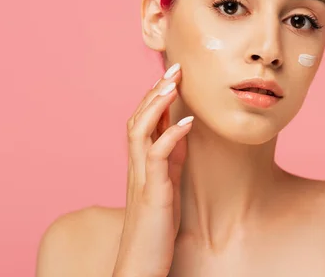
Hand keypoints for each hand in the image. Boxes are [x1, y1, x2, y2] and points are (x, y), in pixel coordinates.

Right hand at [113, 63, 192, 276]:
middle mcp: (137, 166)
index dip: (156, 97)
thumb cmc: (155, 228)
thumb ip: (171, 158)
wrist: (141, 264)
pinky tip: (187, 122)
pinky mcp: (152, 192)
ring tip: (173, 84)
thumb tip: (181, 132)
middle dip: (155, 91)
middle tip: (174, 68)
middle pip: (139, 118)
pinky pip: (159, 156)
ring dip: (157, 105)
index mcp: (141, 164)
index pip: (144, 122)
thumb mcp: (166, 185)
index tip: (172, 76)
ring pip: (141, 130)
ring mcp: (142, 178)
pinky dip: (172, 135)